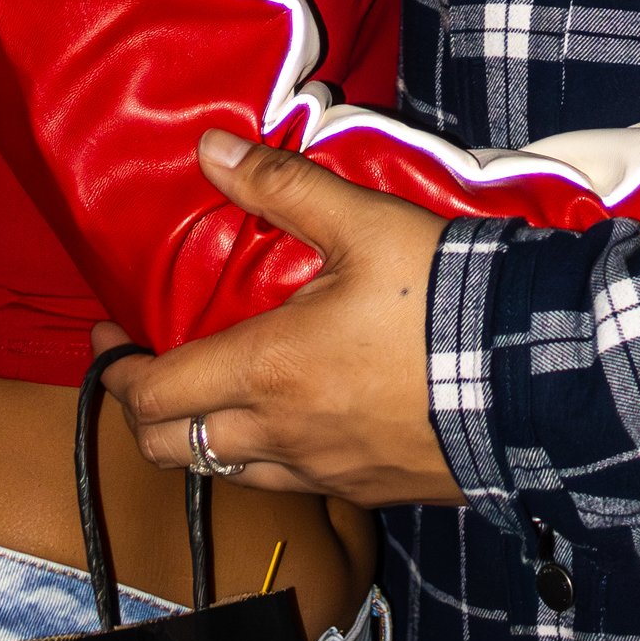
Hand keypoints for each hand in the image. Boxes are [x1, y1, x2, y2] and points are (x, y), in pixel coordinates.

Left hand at [109, 134, 463, 509]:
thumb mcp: (363, 223)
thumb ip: (280, 186)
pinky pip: (288, 484)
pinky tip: (292, 420)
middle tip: (148, 370)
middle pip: (171, 449)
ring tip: (215, 393)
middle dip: (143, 413)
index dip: (115, 373)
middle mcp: (279, 435)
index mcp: (266, 370)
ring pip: (225, 472)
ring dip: (202, 438)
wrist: (529, 377)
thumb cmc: (441, 297)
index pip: (151, 396)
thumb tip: (209, 148)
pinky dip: (265, 457)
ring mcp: (321, 473)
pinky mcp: (364, 492)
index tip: (110, 341)